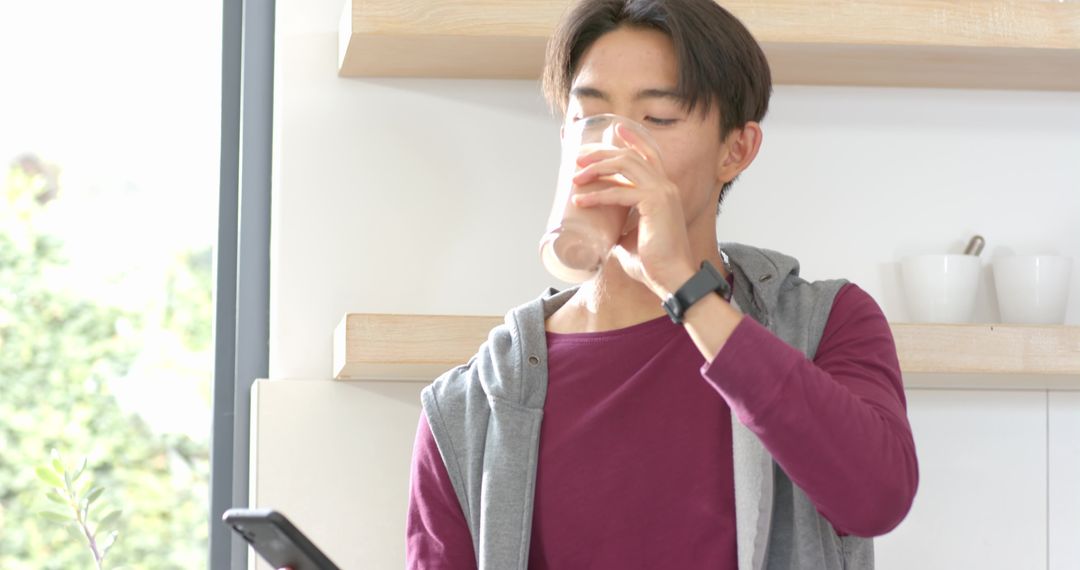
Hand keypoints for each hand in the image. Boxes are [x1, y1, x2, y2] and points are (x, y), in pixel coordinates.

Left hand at [570, 123, 695, 296]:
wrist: (671, 278)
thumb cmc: (653, 264)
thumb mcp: (630, 238)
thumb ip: (618, 228)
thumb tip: (597, 231)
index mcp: (664, 190)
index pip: (649, 154)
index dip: (632, 139)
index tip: (613, 130)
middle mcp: (665, 186)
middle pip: (630, 155)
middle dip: (601, 153)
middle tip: (578, 158)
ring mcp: (662, 192)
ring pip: (625, 165)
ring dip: (597, 168)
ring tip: (575, 177)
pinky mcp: (655, 203)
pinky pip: (620, 193)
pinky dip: (598, 195)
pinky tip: (581, 200)